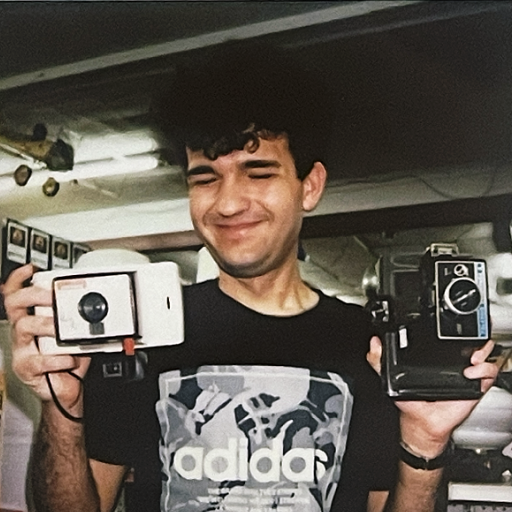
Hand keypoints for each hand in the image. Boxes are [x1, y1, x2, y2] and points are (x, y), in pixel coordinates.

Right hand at [2, 265, 89, 411]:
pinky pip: (38, 361)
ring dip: (46, 324)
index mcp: (32, 319)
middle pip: (15, 304)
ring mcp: (22, 350)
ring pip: (23, 327)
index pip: (17, 295)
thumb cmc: (70, 358)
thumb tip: (98, 302)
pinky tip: (69, 359)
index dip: (19, 279)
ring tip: (61, 328)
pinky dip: (57, 358)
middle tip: (50, 296)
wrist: (67, 388)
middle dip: (33, 295)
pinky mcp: (26, 369)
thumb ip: (81, 318)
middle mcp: (22, 332)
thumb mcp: (76, 333)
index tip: (31, 269)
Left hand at [367, 336, 498, 456]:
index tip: (446, 329)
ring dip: (481, 352)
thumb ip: (379, 360)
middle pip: (471, 341)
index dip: (452, 329)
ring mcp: (465, 373)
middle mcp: (452, 363)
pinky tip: (470, 373)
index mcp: (434, 357)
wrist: (422, 422)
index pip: (447, 336)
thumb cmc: (410, 402)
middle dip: (473, 338)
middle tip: (465, 343)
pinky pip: (488, 374)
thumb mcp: (390, 377)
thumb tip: (374, 343)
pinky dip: (484, 370)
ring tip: (470, 359)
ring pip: (484, 354)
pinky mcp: (474, 386)